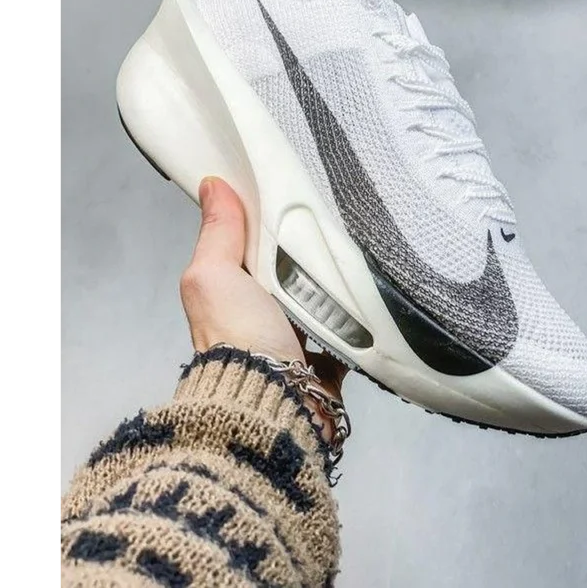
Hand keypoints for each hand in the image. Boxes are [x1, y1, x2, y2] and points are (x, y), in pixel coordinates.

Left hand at [180, 176, 347, 439]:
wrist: (271, 402)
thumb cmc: (237, 336)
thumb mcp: (213, 275)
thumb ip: (218, 233)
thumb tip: (211, 185)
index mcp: (231, 293)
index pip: (252, 247)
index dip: (268, 221)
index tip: (295, 191)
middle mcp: (260, 318)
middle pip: (291, 272)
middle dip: (310, 253)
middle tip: (340, 217)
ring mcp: (295, 343)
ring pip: (322, 301)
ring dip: (336, 285)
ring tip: (364, 248)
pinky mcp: (328, 364)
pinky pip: (348, 332)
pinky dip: (359, 318)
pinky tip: (375, 294)